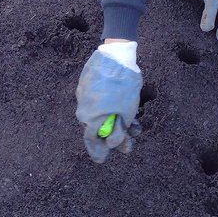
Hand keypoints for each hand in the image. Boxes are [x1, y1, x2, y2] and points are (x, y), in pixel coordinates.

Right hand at [76, 47, 142, 163]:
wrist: (116, 56)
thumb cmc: (122, 86)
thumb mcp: (126, 114)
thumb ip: (119, 133)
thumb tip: (112, 145)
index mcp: (90, 119)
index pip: (93, 141)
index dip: (99, 151)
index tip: (102, 160)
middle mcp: (82, 109)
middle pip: (97, 128)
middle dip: (114, 136)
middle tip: (128, 143)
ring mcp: (83, 96)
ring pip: (99, 114)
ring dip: (115, 121)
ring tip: (135, 126)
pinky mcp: (87, 85)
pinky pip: (97, 102)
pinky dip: (108, 107)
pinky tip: (123, 107)